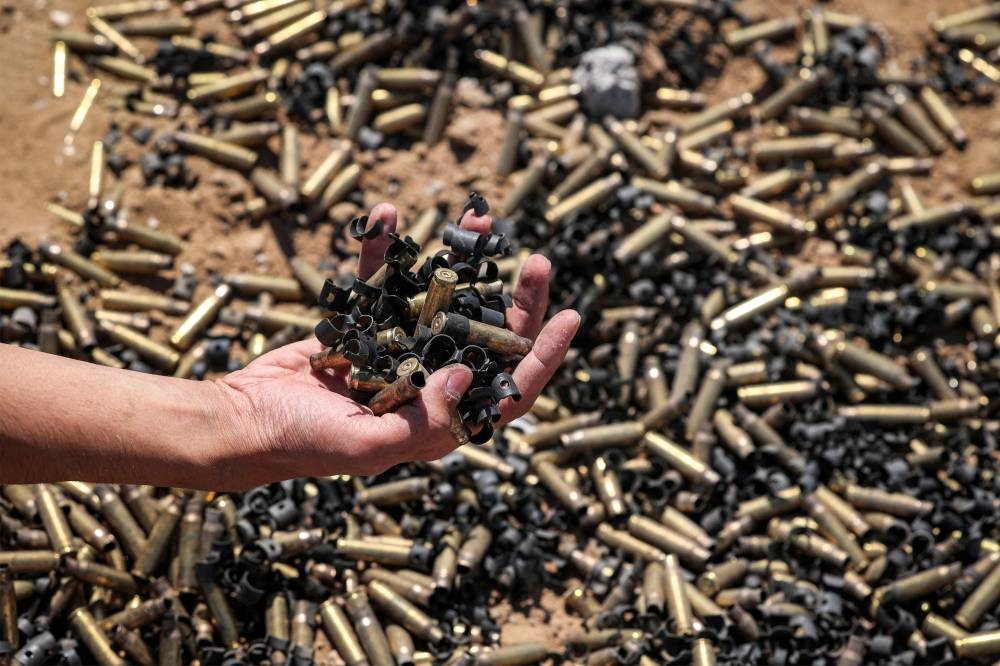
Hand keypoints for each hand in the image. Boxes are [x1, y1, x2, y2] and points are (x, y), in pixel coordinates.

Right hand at [216, 202, 580, 486]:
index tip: (570, 316)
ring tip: (479, 217)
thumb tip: (465, 375)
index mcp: (440, 421)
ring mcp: (397, 350)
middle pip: (487, 339)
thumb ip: (421, 419)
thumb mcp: (366, 444)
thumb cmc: (303, 443)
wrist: (244, 420)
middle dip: (516, 301)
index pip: (507, 391)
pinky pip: (383, 282)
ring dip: (461, 261)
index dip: (542, 356)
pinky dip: (384, 251)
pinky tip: (386, 214)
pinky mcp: (364, 324)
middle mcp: (428, 383)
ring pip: (442, 300)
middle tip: (536, 260)